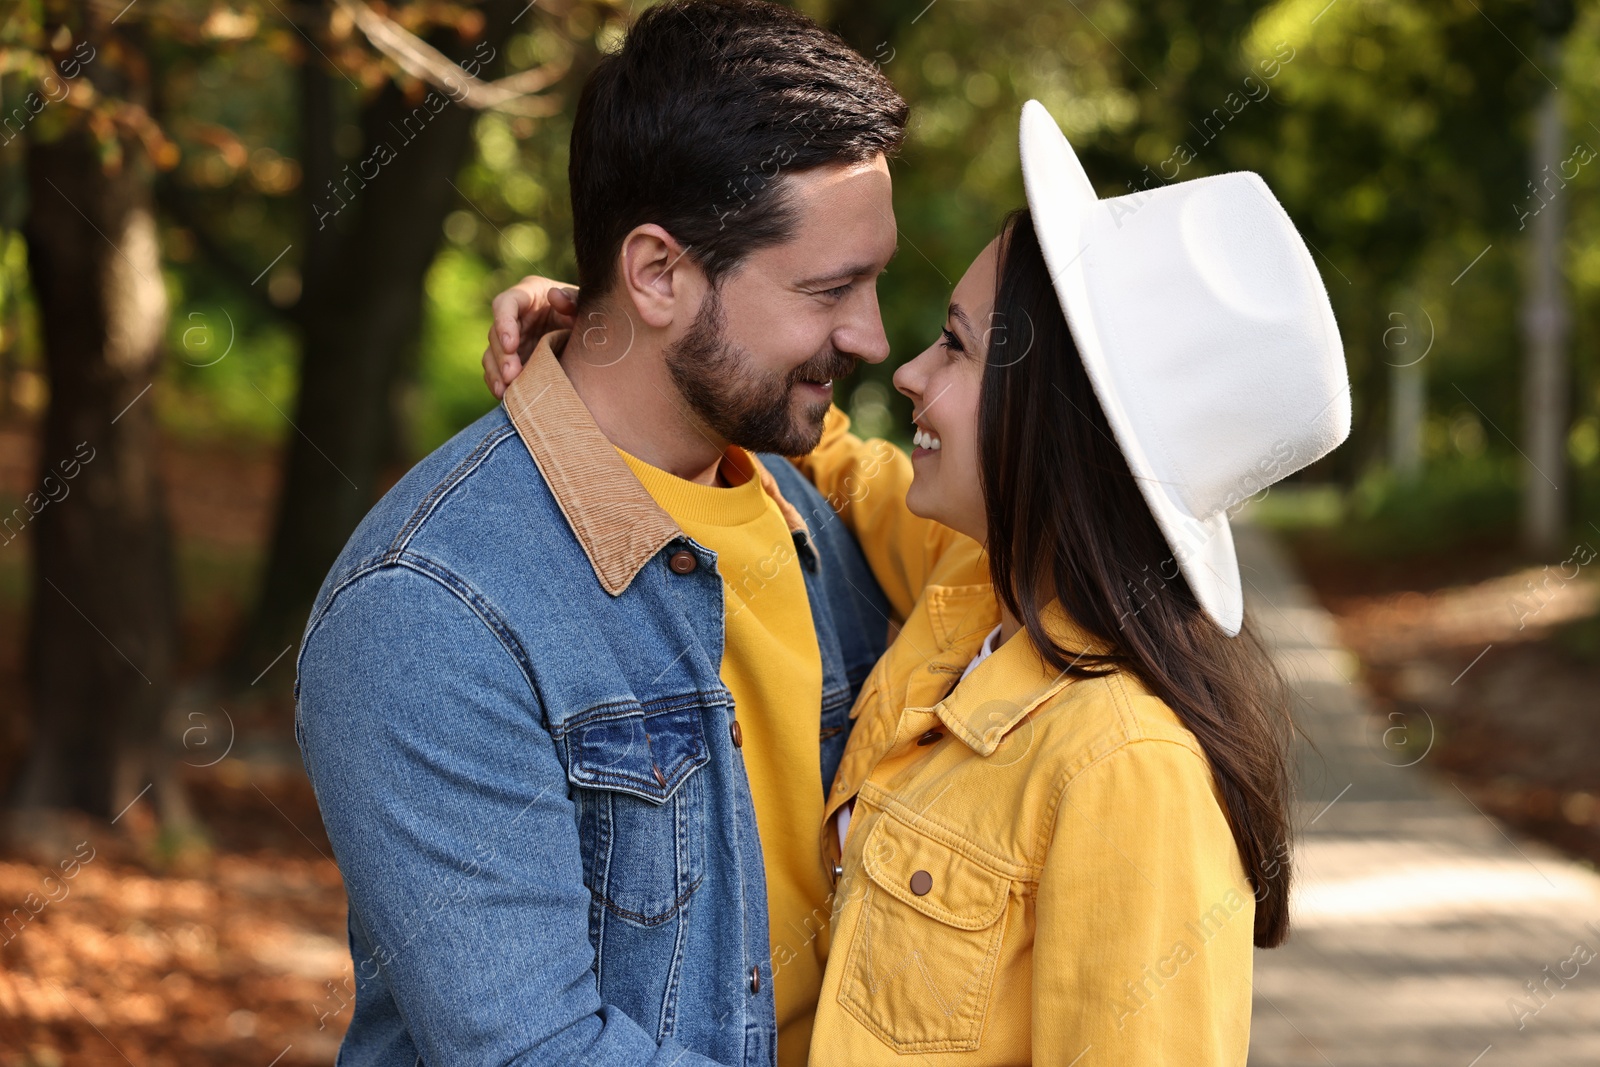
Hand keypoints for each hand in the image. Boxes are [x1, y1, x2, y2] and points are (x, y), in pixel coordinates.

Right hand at [481, 276, 578, 398]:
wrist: (588, 333)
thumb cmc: (584, 311)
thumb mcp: (581, 303)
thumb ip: (572, 299)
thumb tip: (555, 296)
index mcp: (526, 296)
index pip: (505, 304)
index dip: (503, 323)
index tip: (511, 345)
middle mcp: (513, 318)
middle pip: (495, 334)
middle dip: (501, 356)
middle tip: (511, 375)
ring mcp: (510, 340)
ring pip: (491, 355)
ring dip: (496, 374)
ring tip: (505, 392)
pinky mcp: (511, 360)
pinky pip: (496, 372)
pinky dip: (498, 383)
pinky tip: (505, 397)